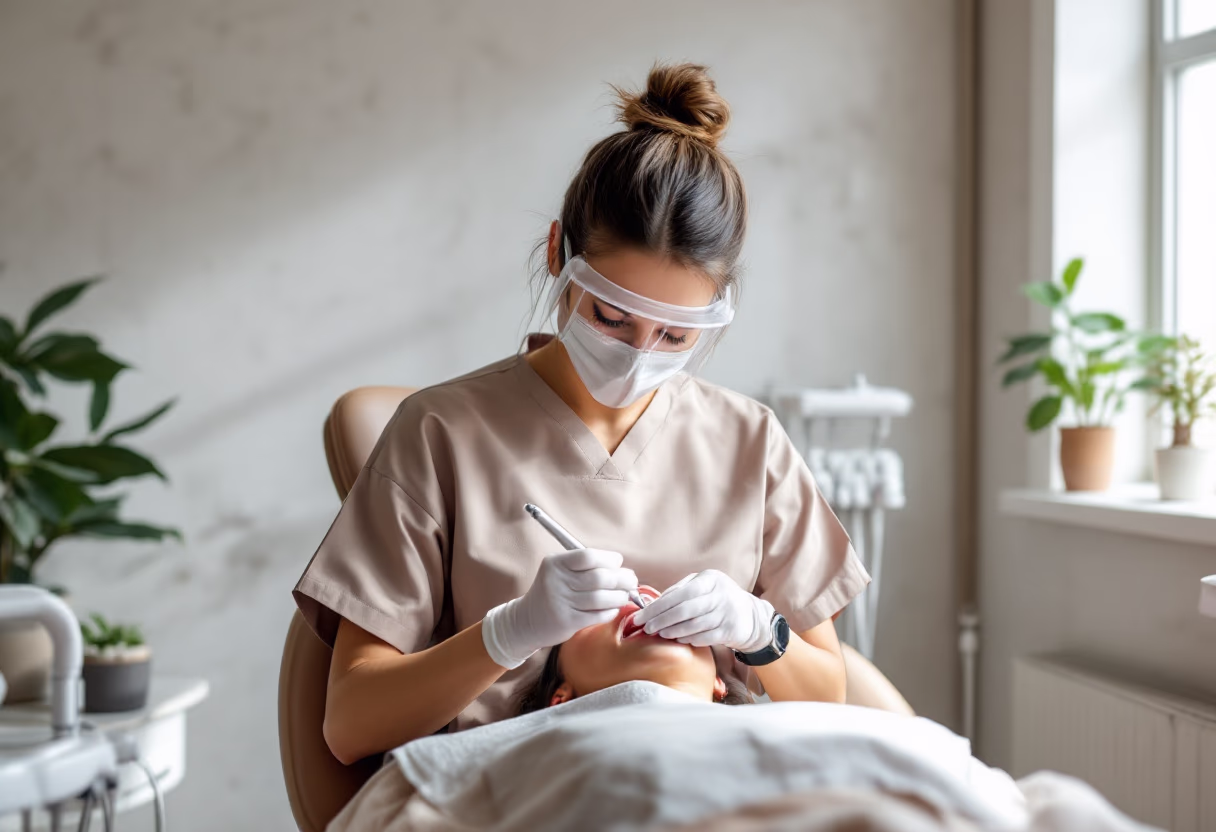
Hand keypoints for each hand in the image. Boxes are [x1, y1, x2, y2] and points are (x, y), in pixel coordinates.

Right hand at [482, 548, 637, 668]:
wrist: (527, 621)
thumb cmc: (552, 592)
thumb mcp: (560, 573)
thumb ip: (585, 568)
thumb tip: (622, 570)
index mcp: (555, 563)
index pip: (588, 556)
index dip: (609, 559)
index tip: (619, 563)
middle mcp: (556, 581)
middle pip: (599, 577)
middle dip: (622, 579)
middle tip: (631, 581)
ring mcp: (560, 602)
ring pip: (601, 597)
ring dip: (620, 597)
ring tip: (626, 596)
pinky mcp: (566, 621)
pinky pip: (597, 615)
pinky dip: (610, 611)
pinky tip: (613, 609)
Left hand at [631, 569, 774, 651]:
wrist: (751, 616)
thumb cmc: (718, 600)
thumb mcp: (703, 587)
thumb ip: (680, 591)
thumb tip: (651, 602)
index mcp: (710, 579)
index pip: (679, 593)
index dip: (657, 606)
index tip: (640, 615)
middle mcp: (720, 594)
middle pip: (684, 609)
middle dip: (661, 620)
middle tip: (646, 628)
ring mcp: (727, 612)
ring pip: (693, 624)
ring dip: (672, 631)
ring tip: (659, 634)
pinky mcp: (731, 630)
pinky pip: (704, 637)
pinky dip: (688, 639)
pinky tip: (677, 639)